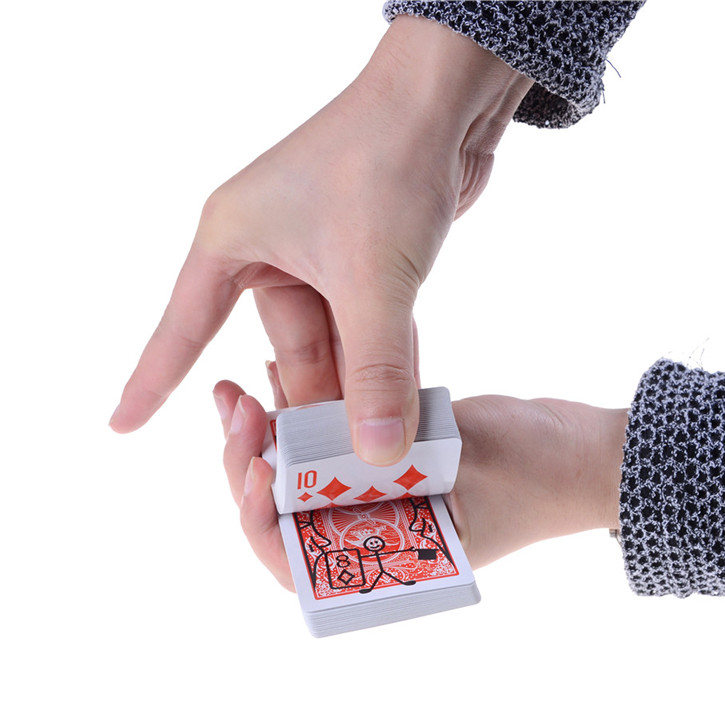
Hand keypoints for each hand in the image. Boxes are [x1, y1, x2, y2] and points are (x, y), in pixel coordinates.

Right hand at [109, 16, 532, 464]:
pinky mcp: (365, 259)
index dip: (154, 379)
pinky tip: (405, 399)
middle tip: (330, 463)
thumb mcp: (373, 282)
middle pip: (285, 349)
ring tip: (378, 441)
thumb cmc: (385, 166)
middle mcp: (270, 249)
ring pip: (335, 341)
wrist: (445, 102)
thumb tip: (376, 452)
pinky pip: (367, 325)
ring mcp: (320, 255)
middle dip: (312, 403)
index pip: (183, 327)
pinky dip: (384, 359)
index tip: (123, 424)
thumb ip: (375, 371)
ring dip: (359, 386)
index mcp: (234, 241)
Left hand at [213, 380, 626, 590]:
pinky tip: (273, 377)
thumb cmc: (541, 471)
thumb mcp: (464, 463)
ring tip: (233, 394)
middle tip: (236, 412)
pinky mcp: (391, 461)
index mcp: (392, 558)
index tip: (260, 469)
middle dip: (252, 468)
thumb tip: (293, 454)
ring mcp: (384, 495)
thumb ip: (387, 463)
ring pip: (303, 477)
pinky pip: (334, 443)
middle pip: (289, 516)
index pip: (302, 565)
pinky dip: (306, 415)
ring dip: (266, 438)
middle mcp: (380, 533)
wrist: (584, 449)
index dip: (265, 524)